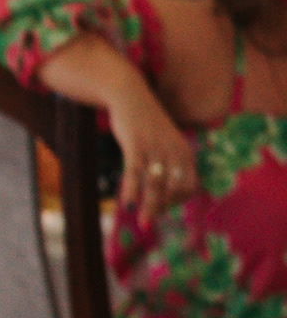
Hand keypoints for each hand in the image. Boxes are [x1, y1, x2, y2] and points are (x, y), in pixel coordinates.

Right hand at [111, 87, 201, 225]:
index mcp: (184, 152)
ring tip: (143, 222)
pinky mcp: (135, 144)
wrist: (130, 95)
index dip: (178, 201)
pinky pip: (134, 172)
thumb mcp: (165, 140)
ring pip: (155, 184)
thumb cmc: (146, 122)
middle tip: (150, 222)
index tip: (163, 208)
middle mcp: (174, 151)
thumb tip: (166, 187)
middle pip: (172, 188)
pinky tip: (127, 204)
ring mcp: (155, 148)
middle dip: (162, 207)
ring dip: (150, 206)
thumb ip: (169, 161)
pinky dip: (132, 190)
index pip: (189, 185)